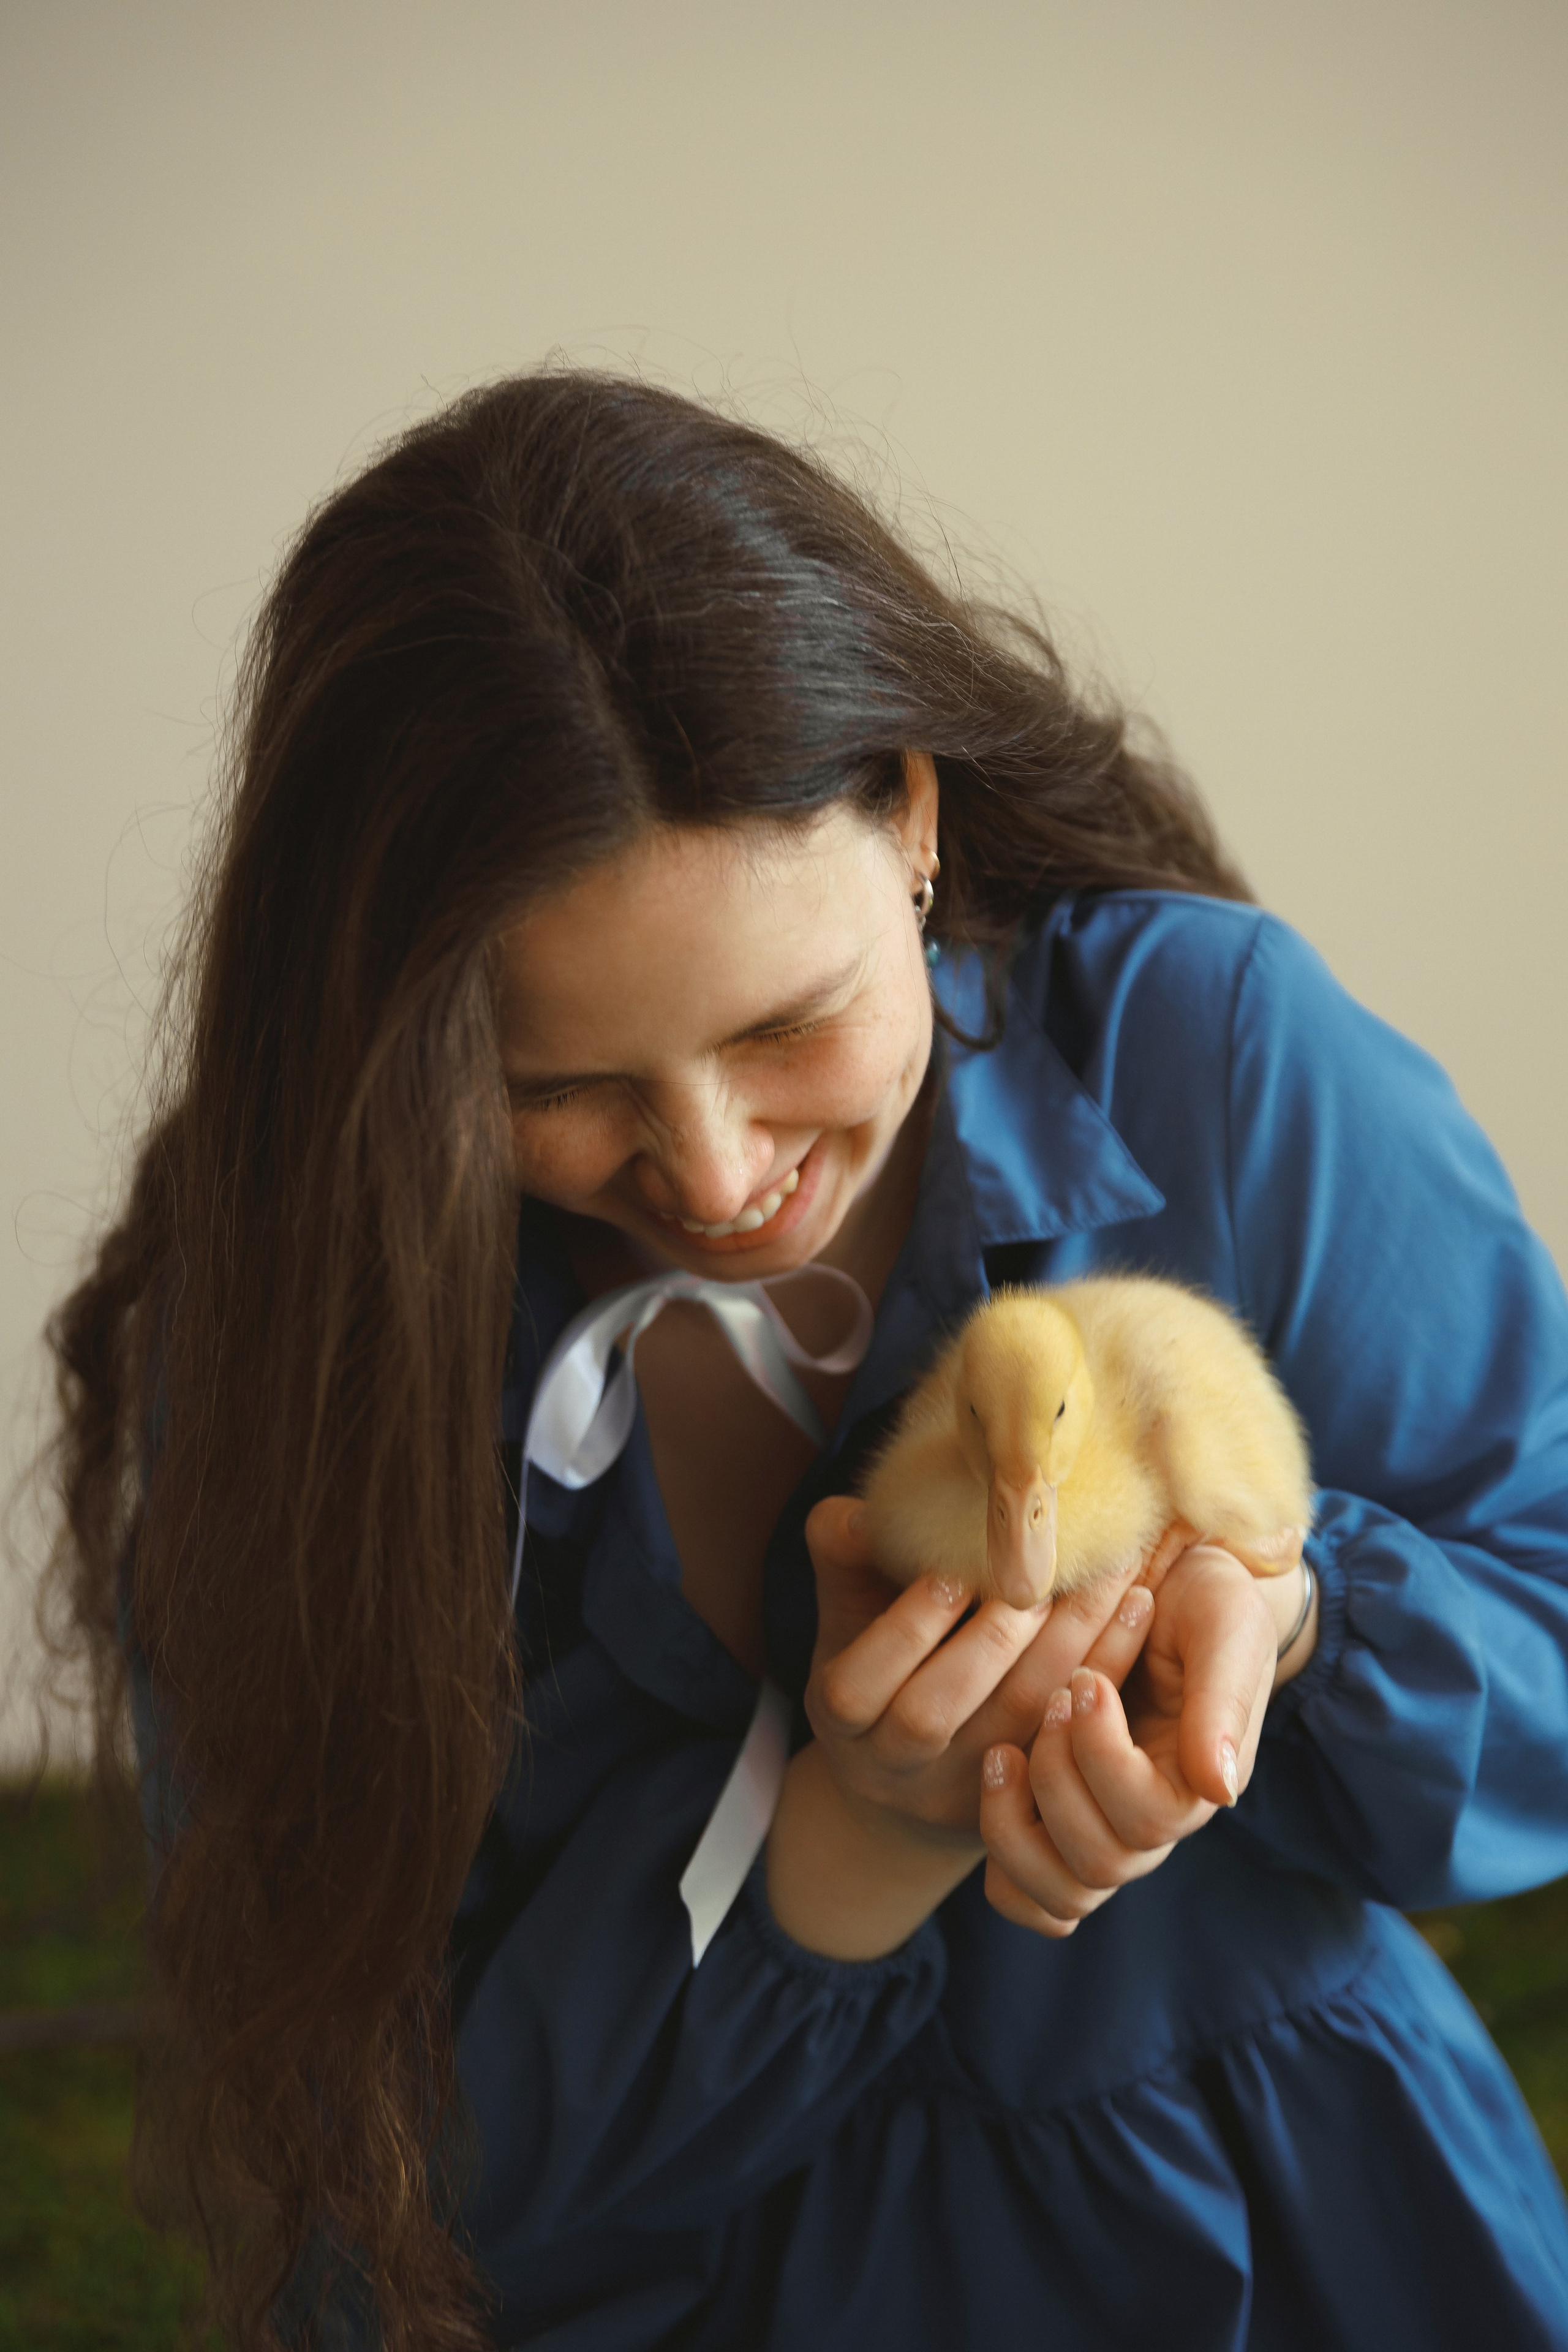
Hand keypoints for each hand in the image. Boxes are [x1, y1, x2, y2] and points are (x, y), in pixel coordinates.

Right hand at [801, 1498, 1191, 1847]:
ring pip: (1017, 1726)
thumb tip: (857, 1514)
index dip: (903, 1630)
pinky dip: (1108, 1667)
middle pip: (933, 1715)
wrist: (908, 1771)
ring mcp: (963, 1791)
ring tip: (1109, 1575)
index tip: (951, 1571)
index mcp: (842, 1720)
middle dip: (989, 1641)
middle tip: (1039, 1575)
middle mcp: (894, 1768)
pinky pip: (1076, 1733)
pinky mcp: (1029, 1799)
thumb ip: (845, 1560)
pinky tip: (1136, 1609)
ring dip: (1068, 1646)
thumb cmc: (877, 1661)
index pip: (856, 1688)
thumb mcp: (848, 1616)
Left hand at [979, 1542, 1278, 1937]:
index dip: (1104, 1755)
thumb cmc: (1201, 1601)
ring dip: (1015, 1826)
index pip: (1150, 1820)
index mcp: (1197, 1786)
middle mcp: (1151, 1823)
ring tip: (1000, 1752)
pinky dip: (1003, 1857)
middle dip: (1059, 1780)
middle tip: (1050, 1699)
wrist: (1165, 1579)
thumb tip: (1217, 1790)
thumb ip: (1223, 1704)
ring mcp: (1101, 1826)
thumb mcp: (1224, 1628)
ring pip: (1059, 1891)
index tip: (1084, 1680)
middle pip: (1100, 1865)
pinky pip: (1026, 1890)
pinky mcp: (1056, 1818)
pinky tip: (993, 1779)